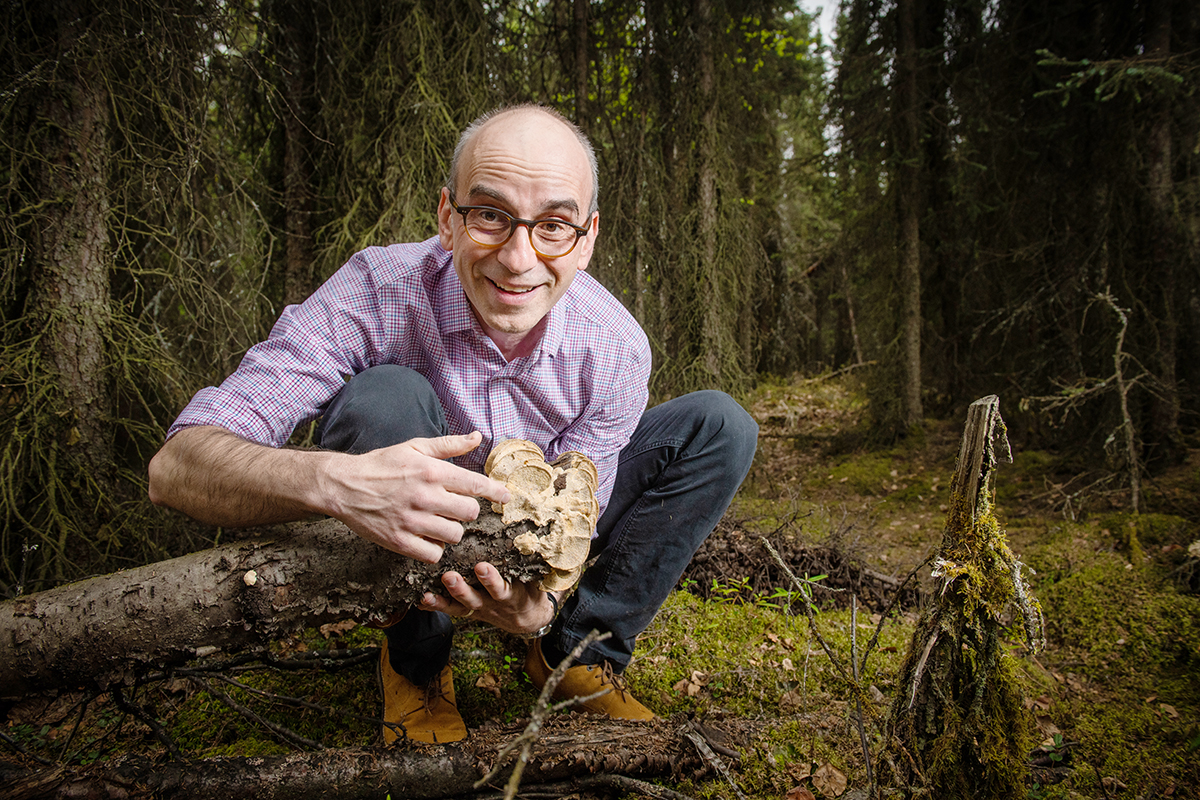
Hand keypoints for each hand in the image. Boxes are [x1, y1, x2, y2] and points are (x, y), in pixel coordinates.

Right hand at [321, 431, 510, 562]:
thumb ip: (449, 445)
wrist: (344, 485)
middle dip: (466, 510)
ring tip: (438, 522)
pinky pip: (433, 554)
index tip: (506, 498)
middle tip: (453, 507)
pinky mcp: (399, 541)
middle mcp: (425, 496)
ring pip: (454, 535)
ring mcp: (412, 521)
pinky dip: (434, 548)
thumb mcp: (415, 447)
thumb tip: (478, 437)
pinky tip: (426, 538)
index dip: (496, 493)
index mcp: (432, 472)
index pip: (476, 485)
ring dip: (451, 530)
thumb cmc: (382, 464)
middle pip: (469, 512)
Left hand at [419, 562, 555, 635]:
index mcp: (511, 596)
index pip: (501, 588)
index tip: (481, 566)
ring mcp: (479, 609)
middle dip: (462, 589)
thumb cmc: (531, 591)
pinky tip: (423, 599)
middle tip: (449, 577)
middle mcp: (493, 604)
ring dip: (445, 597)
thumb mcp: (537, 580)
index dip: (491, 579)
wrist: (529, 618)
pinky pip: (451, 610)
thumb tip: (532, 537)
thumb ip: (531, 562)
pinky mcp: (468, 611)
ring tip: (430, 591)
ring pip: (461, 606)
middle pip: (475, 599)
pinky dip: (436, 606)